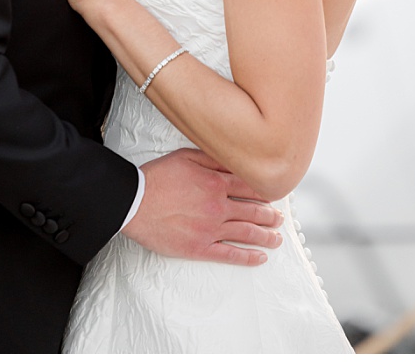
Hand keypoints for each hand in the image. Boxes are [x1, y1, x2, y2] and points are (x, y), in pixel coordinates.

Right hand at [124, 148, 283, 265]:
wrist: (134, 202)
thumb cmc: (157, 177)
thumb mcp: (187, 156)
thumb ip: (214, 158)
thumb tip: (236, 159)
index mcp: (217, 182)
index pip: (251, 187)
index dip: (267, 192)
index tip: (275, 196)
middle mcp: (218, 206)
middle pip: (254, 211)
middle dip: (271, 216)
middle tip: (280, 219)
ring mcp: (210, 229)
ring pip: (247, 233)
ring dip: (266, 236)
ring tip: (277, 238)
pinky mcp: (199, 247)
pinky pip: (229, 254)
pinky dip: (248, 257)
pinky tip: (260, 258)